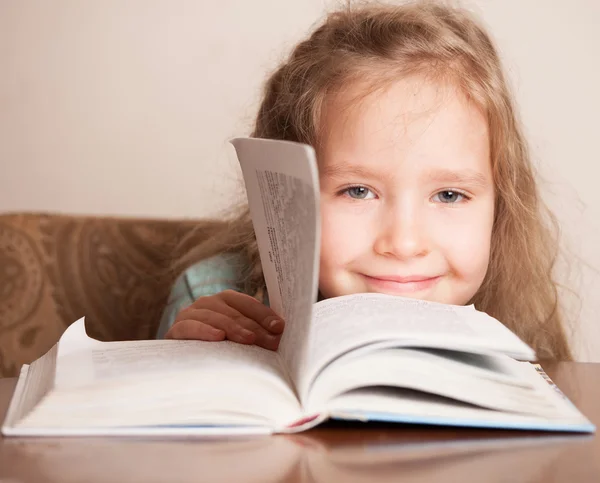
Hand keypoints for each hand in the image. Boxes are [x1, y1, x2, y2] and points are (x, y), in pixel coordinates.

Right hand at [165, 290, 284, 350]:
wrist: (179, 360)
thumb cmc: (214, 347)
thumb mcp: (235, 337)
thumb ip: (254, 332)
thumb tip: (280, 335)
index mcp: (225, 300)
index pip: (248, 304)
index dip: (265, 315)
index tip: (280, 328)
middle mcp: (208, 302)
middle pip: (235, 313)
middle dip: (255, 327)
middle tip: (271, 341)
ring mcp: (190, 313)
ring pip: (215, 317)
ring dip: (234, 328)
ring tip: (250, 339)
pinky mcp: (175, 328)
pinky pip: (190, 326)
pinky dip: (205, 331)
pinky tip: (218, 337)